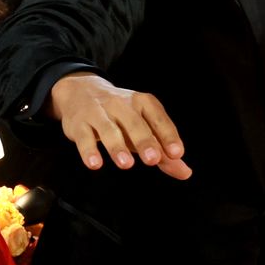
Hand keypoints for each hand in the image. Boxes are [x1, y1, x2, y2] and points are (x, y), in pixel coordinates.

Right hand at [47, 72, 191, 178]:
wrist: (80, 92)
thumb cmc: (120, 117)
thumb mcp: (143, 129)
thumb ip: (163, 152)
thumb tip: (185, 172)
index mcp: (142, 103)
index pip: (158, 118)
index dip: (168, 135)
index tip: (177, 153)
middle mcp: (121, 104)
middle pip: (134, 122)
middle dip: (144, 141)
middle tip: (153, 160)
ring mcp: (98, 113)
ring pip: (108, 129)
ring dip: (117, 147)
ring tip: (126, 164)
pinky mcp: (78, 124)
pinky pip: (84, 137)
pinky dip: (88, 150)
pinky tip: (95, 164)